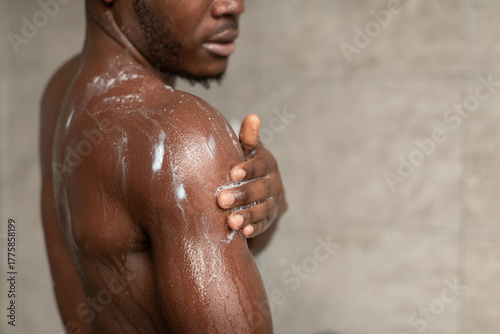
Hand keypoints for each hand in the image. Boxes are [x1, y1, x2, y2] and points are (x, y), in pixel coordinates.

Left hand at [217, 114, 286, 237]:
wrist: (258, 188)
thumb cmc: (245, 164)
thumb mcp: (247, 151)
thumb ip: (248, 138)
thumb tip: (252, 117)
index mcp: (268, 163)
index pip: (261, 165)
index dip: (249, 169)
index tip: (233, 173)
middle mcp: (274, 183)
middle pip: (261, 189)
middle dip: (242, 195)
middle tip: (222, 200)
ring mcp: (273, 203)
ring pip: (263, 210)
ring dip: (247, 216)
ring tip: (231, 222)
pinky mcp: (269, 219)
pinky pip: (263, 225)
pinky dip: (254, 229)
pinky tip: (243, 233)